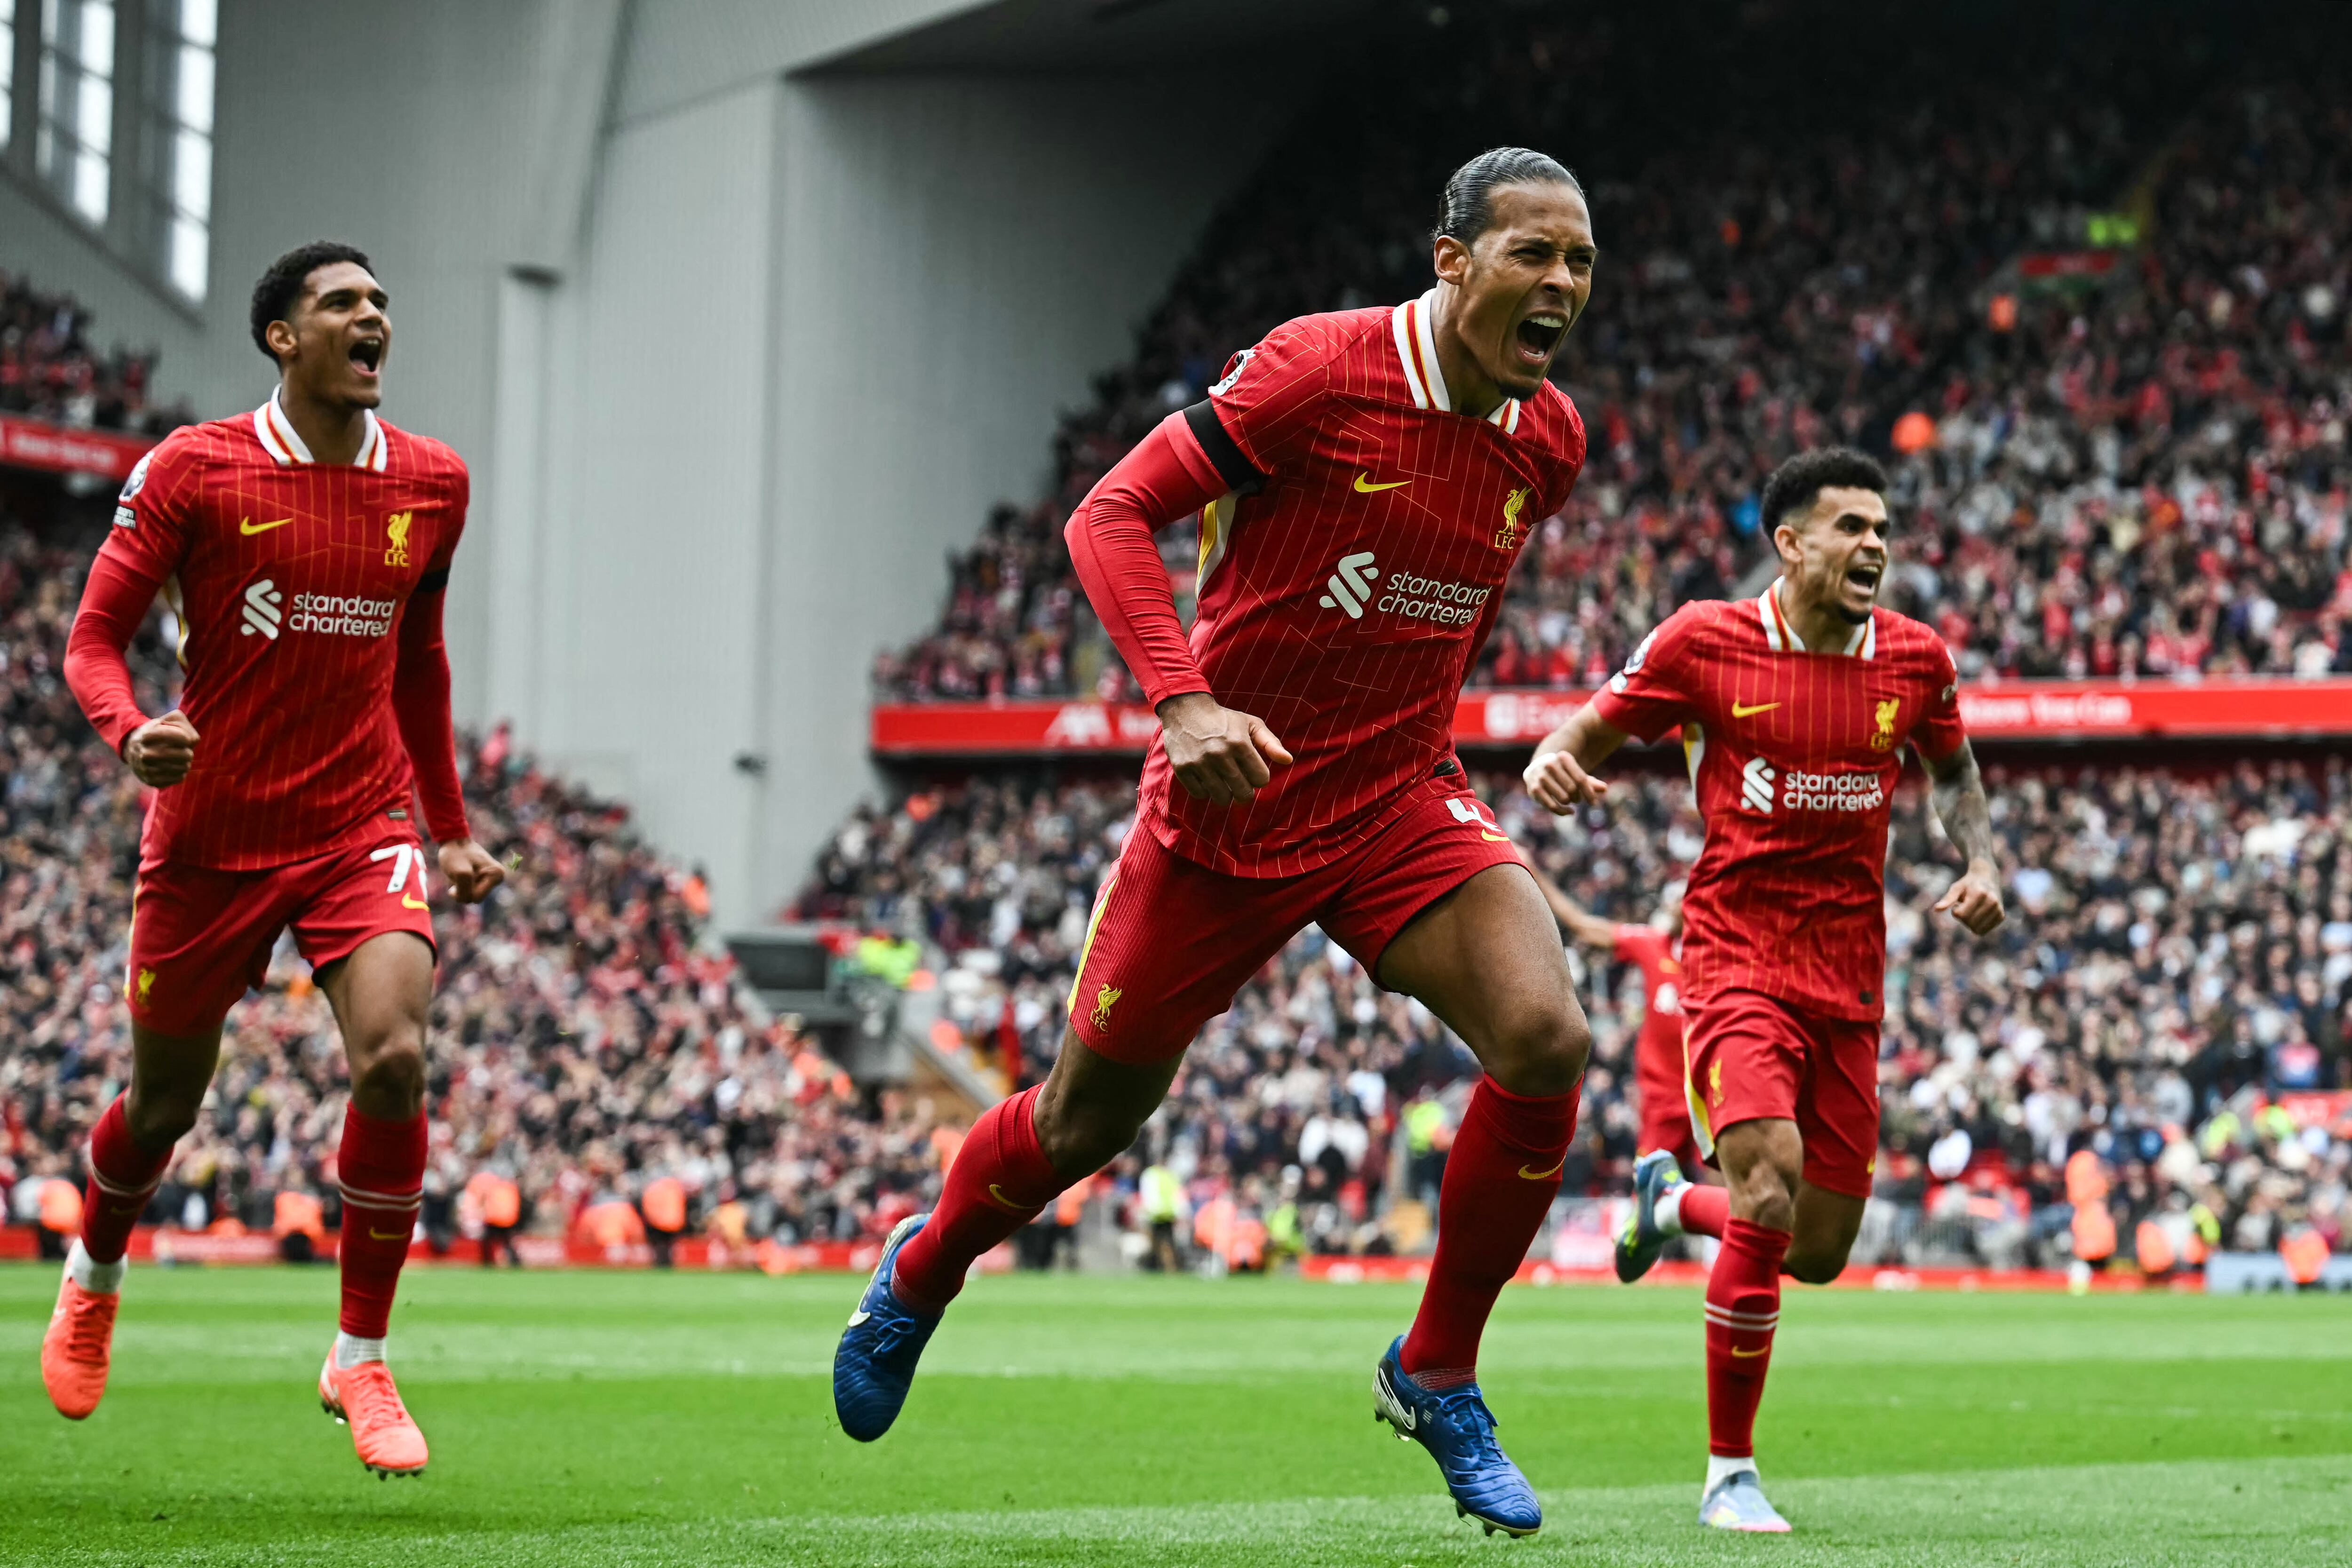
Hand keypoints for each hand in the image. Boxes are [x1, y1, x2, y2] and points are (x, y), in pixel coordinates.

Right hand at [123, 710, 198, 786]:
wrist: (134, 750)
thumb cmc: (159, 731)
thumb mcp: (169, 720)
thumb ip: (184, 724)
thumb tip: (192, 741)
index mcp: (147, 735)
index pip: (181, 737)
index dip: (187, 738)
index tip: (185, 739)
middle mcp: (144, 753)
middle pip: (184, 754)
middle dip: (189, 752)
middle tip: (185, 750)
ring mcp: (146, 769)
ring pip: (183, 767)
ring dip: (186, 762)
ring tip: (181, 759)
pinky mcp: (151, 781)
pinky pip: (178, 778)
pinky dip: (181, 772)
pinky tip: (176, 767)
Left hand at [437, 839, 505, 903]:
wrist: (453, 841)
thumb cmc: (456, 854)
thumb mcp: (460, 873)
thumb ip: (464, 891)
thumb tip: (464, 899)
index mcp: (497, 875)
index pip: (476, 898)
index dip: (462, 890)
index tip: (457, 876)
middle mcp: (498, 878)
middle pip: (475, 898)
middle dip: (462, 889)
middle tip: (457, 874)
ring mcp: (491, 879)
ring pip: (471, 896)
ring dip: (460, 887)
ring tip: (458, 872)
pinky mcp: (484, 879)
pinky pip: (470, 891)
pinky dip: (461, 885)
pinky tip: (461, 873)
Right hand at [1158, 692, 1291, 806]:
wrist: (1185, 709)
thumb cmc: (1223, 720)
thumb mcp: (1250, 724)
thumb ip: (1270, 743)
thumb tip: (1288, 760)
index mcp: (1240, 743)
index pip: (1261, 779)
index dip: (1259, 777)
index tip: (1252, 770)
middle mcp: (1220, 754)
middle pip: (1243, 794)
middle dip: (1245, 791)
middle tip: (1240, 783)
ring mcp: (1199, 762)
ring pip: (1221, 798)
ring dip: (1225, 794)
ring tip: (1224, 783)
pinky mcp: (1182, 768)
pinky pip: (1200, 795)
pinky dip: (1205, 791)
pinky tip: (1206, 778)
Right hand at [1523, 747, 1607, 813]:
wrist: (1537, 769)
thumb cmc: (1563, 773)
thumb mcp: (1576, 773)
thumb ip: (1590, 782)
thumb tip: (1604, 789)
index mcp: (1563, 757)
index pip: (1581, 779)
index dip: (1589, 793)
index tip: (1594, 804)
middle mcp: (1550, 764)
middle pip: (1572, 789)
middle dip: (1578, 797)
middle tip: (1577, 798)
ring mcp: (1541, 776)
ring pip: (1563, 798)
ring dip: (1570, 803)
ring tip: (1569, 800)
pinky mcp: (1534, 789)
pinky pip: (1552, 806)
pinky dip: (1563, 812)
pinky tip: (1569, 812)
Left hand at [1934, 861, 2004, 935]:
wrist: (1987, 877)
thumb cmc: (1968, 884)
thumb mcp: (1956, 888)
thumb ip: (1947, 899)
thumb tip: (1935, 909)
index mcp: (1979, 894)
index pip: (1961, 914)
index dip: (1955, 911)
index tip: (1958, 904)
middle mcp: (1992, 902)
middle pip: (1968, 923)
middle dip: (1963, 917)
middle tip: (1965, 906)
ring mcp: (1998, 909)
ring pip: (1976, 929)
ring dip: (1970, 922)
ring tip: (1972, 910)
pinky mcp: (2001, 916)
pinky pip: (1983, 931)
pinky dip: (1977, 926)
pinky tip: (1979, 914)